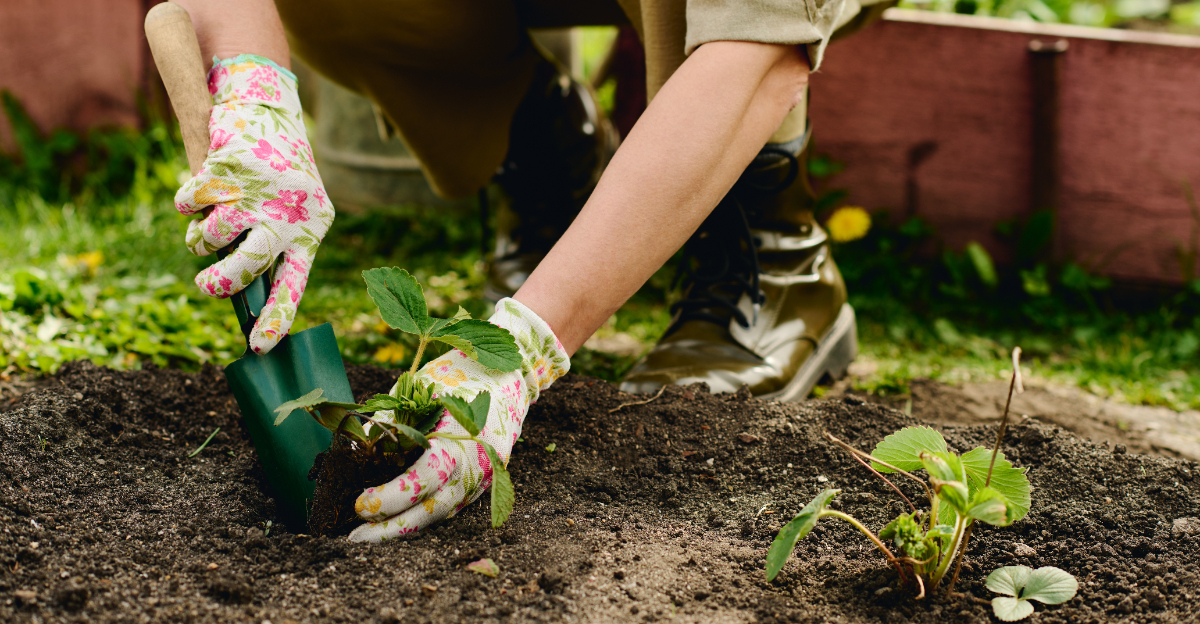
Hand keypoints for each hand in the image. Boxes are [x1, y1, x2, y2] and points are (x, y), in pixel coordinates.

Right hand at [174, 55, 333, 353]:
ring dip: (200, 237)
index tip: (257, 348)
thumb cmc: (279, 178)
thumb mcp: (289, 214)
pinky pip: (191, 203)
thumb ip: (270, 249)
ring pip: (212, 237)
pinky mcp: (229, 168)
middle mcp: (286, 215)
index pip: (294, 284)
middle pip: (246, 267)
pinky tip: (200, 190)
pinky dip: (187, 202)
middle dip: (218, 283)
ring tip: (209, 224)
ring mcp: (258, 192)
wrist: (271, 111)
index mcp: (309, 233)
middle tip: (205, 285)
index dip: (275, 318)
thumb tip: (237, 297)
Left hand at [348, 299, 569, 541]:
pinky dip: (421, 516)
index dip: (390, 496)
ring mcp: (481, 478)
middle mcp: (474, 466)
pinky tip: (395, 521)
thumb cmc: (458, 378)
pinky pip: (448, 506)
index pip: (423, 480)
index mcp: (459, 441)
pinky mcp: (481, 483)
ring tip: (368, 535)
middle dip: (391, 529)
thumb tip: (356, 451)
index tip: (360, 503)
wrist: (509, 377)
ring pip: (440, 515)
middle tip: (355, 537)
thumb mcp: (421, 393)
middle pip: (431, 511)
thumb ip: (392, 424)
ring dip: (403, 529)